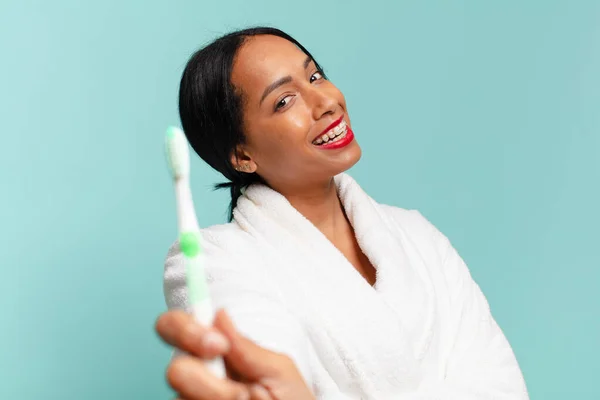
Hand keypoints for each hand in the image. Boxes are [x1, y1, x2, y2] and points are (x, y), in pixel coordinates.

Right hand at [155, 309, 314, 399]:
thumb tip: (219, 314)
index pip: (175, 327)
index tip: (219, 345)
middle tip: (240, 394)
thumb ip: (247, 348)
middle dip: (205, 381)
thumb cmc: (290, 397)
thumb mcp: (277, 370)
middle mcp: (198, 376)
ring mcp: (194, 398)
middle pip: (175, 370)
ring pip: (182, 398)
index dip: (185, 329)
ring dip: (218, 399)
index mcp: (214, 352)